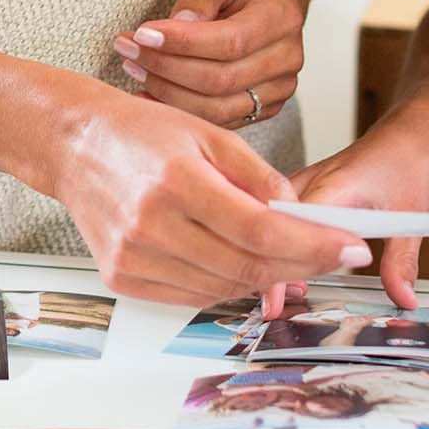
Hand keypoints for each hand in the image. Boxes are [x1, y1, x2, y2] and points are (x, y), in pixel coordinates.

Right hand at [54, 88, 370, 306]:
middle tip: (336, 255)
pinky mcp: (122, 279)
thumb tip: (303, 215)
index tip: (351, 246)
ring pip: (223, 287)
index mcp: (176, 180)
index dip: (312, 243)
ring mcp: (133, 257)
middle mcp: (151, 224)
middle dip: (302, 264)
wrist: (76, 145)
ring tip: (285, 252)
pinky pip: (192, 295)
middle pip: (246, 265)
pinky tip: (236, 259)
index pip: (259, 228)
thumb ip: (258, 175)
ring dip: (265, 275)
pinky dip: (224, 282)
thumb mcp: (209, 134)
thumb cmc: (143, 133)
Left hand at [113, 0, 309, 128]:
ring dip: (168, 93)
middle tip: (127, 49)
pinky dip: (181, 111)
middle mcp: (287, 58)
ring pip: (218, 108)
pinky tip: (150, 93)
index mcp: (280, 18)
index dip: (181, 43)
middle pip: (220, 80)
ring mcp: (280, 89)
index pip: (229, 42)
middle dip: (166, 67)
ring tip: (134, 68)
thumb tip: (172, 27)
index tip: (141, 34)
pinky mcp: (266, 107)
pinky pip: (220, 120)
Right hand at [263, 109, 428, 313]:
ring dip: (272, 256)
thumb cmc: (408, 159)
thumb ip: (401, 261)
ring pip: (272, 222)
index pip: (294, 227)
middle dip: (269, 266)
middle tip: (274, 309)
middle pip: (274, 227)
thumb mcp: (411, 213)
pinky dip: (279, 243)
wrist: (410, 130)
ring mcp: (302, 184)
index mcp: (333, 185)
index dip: (281, 262)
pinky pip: (281, 218)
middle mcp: (309, 182)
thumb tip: (402, 298)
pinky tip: (285, 269)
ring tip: (277, 297)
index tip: (278, 298)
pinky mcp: (303, 190)